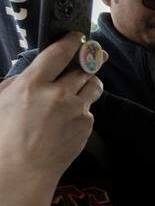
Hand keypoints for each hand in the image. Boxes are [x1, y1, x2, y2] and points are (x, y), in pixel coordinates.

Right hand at [0, 32, 102, 179]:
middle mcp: (57, 94)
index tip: (79, 36)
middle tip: (92, 56)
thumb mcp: (1, 100)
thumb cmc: (4, 136)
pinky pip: (89, 110)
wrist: (22, 169)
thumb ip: (18, 81)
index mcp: (32, 84)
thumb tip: (33, 70)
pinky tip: (68, 120)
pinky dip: (82, 110)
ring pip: (94, 87)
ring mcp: (75, 110)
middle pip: (83, 68)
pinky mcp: (86, 125)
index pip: (59, 53)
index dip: (72, 41)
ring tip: (82, 86)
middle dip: (88, 61)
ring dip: (90, 83)